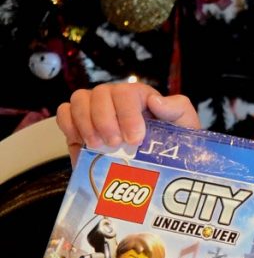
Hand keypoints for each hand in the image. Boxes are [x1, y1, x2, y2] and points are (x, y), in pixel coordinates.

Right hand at [56, 83, 199, 165]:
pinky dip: (69, 125)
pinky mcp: (78, 125)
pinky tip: (82, 141)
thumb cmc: (172, 143)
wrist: (157, 164)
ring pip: (78, 100)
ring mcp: (94, 110)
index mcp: (139, 96)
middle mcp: (114, 99)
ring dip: (86, 123)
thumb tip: (155, 100)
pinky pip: (64, 113)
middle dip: (105, 120)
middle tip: (115, 144)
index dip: (127, 114)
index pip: (126, 93)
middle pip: (98, 94)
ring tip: (99, 145)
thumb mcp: (185, 126)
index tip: (135, 139)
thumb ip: (178, 109)